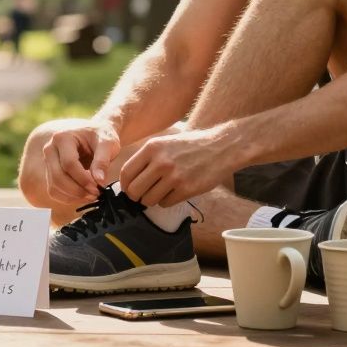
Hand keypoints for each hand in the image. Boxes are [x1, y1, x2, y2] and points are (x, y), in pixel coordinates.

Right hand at [41, 122, 121, 205]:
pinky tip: (83, 196)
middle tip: (96, 194)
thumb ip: (103, 161)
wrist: (94, 133)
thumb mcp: (108, 143)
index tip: (98, 187)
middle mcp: (50, 149)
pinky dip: (68, 198)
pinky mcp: (49, 172)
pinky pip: (54, 191)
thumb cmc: (101, 136)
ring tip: (91, 196)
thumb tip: (99, 181)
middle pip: (58, 177)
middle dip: (77, 190)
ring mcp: (48, 161)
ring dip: (72, 197)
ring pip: (54, 186)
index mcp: (62, 138)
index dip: (83, 179)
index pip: (69, 164)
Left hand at [119, 126, 233, 207]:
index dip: (125, 185)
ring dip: (152, 200)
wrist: (221, 147)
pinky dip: (167, 201)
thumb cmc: (190, 146)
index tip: (129, 189)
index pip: (126, 173)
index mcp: (152, 148)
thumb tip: (127, 180)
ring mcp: (174, 177)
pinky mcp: (187, 189)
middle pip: (134, 190)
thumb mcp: (164, 143)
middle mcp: (161, 162)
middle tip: (143, 195)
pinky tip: (176, 191)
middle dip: (136, 197)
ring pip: (149, 200)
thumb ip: (146, 158)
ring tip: (162, 191)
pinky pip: (165, 203)